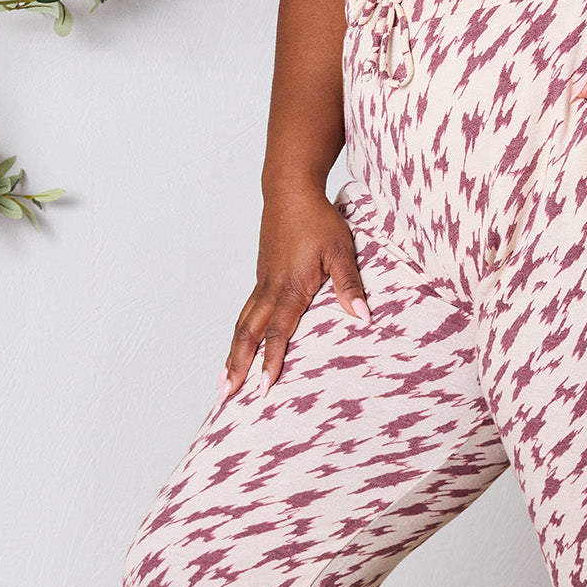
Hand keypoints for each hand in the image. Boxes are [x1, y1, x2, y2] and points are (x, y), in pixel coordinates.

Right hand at [222, 185, 368, 400]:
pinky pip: (246, 313)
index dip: (270, 362)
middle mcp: (270, 290)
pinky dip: (239, 335)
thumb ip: (349, 285)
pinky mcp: (261, 277)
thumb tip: (363, 317)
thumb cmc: (319, 220)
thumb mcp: (341, 251)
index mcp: (290, 288)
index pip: (278, 333)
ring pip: (242, 325)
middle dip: (236, 367)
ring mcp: (262, 283)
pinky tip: (238, 348)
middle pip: (248, 335)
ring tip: (223, 381)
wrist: (290, 191)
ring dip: (232, 355)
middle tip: (224, 396)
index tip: (263, 389)